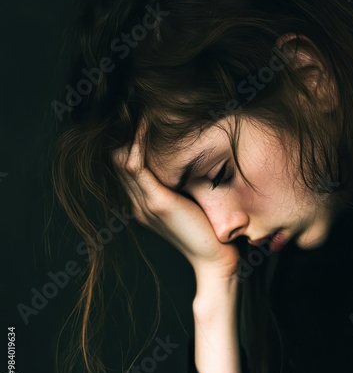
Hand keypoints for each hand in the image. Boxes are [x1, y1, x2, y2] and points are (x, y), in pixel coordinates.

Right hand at [111, 118, 240, 285]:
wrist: (214, 259)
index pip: (124, 168)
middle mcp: (138, 204)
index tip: (144, 124)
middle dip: (128, 137)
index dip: (129, 145)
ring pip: (122, 161)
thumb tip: (185, 163)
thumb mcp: (189, 203)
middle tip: (142, 113)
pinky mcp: (157, 203)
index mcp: (144, 205)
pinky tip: (146, 127)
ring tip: (144, 116)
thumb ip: (180, 186)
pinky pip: (136, 166)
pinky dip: (138, 144)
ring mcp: (144, 204)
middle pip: (118, 162)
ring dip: (131, 137)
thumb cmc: (208, 230)